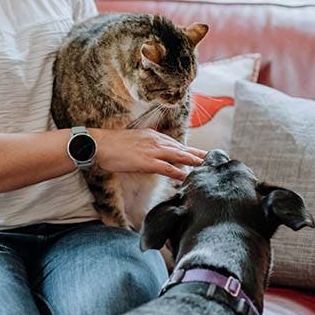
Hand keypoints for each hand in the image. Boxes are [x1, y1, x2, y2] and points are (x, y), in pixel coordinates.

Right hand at [90, 128, 206, 179]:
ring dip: (195, 162)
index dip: (192, 151)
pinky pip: (167, 167)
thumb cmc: (113, 146)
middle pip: (184, 149)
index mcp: (154, 136)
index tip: (205, 156)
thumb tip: (156, 158)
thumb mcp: (135, 143)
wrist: (98, 144)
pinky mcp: (146, 161)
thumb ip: (148, 148)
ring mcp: (152, 150)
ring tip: (209, 168)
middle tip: (216, 161)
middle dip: (200, 156)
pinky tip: (188, 177)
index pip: (178, 144)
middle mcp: (157, 141)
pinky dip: (179, 172)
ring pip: (180, 156)